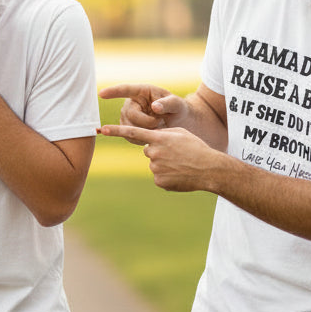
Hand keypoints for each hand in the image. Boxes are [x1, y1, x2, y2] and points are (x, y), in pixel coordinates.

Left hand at [95, 125, 217, 192]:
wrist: (209, 169)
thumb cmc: (196, 148)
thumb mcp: (180, 133)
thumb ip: (161, 135)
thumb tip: (148, 145)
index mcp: (158, 138)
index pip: (133, 132)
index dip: (116, 131)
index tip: (101, 129)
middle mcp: (153, 152)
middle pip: (149, 151)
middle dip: (159, 152)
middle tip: (177, 154)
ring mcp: (155, 168)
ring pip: (154, 164)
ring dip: (165, 164)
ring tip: (181, 165)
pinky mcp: (159, 181)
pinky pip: (159, 177)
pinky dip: (168, 176)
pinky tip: (179, 175)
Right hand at [98, 83, 187, 130]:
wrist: (179, 123)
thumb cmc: (179, 109)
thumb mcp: (178, 104)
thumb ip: (168, 104)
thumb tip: (155, 106)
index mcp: (142, 91)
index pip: (125, 90)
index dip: (113, 92)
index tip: (101, 94)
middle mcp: (132, 103)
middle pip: (129, 114)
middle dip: (144, 122)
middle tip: (159, 123)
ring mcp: (128, 116)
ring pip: (127, 127)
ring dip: (142, 131)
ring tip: (158, 128)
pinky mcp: (129, 128)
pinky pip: (129, 135)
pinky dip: (140, 138)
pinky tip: (151, 135)